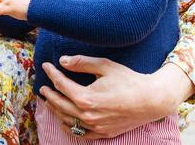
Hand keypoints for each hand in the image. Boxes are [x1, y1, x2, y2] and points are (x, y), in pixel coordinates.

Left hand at [40, 56, 193, 138]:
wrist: (151, 100)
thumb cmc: (129, 80)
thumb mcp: (105, 66)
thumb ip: (82, 63)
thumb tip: (63, 61)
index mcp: (86, 98)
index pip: (61, 85)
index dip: (52, 74)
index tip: (46, 66)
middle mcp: (87, 115)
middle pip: (60, 104)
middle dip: (49, 94)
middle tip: (43, 87)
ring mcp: (95, 127)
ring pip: (67, 119)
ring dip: (56, 109)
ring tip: (49, 101)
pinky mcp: (103, 133)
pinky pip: (80, 133)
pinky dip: (70, 127)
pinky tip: (64, 121)